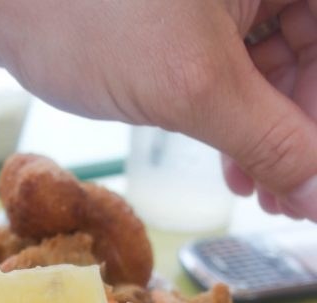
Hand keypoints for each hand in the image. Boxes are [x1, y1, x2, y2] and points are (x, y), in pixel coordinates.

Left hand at [0, 0, 316, 219]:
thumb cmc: (88, 15)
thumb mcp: (194, 87)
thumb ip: (272, 142)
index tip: (310, 187)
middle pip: (309, 56)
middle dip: (298, 134)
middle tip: (284, 203)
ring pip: (277, 64)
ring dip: (268, 135)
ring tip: (253, 194)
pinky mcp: (197, 5)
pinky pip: (240, 63)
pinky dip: (238, 116)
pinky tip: (231, 166)